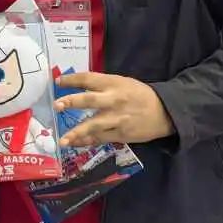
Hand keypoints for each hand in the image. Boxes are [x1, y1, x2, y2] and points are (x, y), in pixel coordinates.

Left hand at [54, 72, 173, 147]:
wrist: (166, 112)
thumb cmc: (140, 95)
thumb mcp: (123, 83)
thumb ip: (103, 86)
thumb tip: (78, 88)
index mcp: (114, 83)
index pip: (89, 79)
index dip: (72, 79)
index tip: (57, 81)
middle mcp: (114, 100)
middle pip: (90, 100)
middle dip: (73, 102)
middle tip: (57, 105)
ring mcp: (117, 119)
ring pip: (94, 125)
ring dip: (77, 132)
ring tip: (62, 140)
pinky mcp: (121, 134)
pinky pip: (100, 138)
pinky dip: (86, 141)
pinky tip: (74, 143)